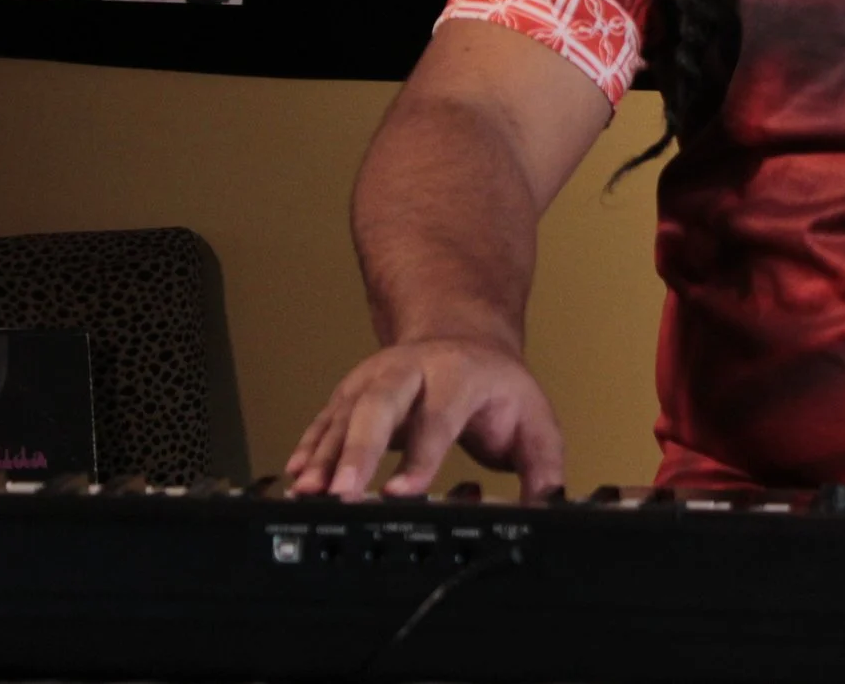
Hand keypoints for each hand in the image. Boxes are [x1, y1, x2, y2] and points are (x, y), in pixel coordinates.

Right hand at [284, 337, 564, 500]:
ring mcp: (375, 378)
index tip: (401, 493)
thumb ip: (543, 466)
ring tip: (309, 493)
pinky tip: (297, 477)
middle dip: (359, 449)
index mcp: (459, 374)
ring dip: (324, 454)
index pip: (438, 417)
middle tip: (345, 490)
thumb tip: (546, 509)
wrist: (460, 335)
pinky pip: (326, 421)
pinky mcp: (351, 393)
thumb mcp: (533, 417)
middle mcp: (410, 370)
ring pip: (344, 412)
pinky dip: (309, 449)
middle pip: (379, 404)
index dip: (419, 457)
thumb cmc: (493, 384)